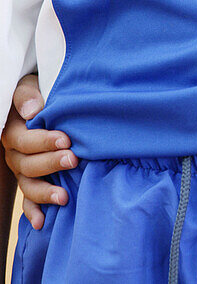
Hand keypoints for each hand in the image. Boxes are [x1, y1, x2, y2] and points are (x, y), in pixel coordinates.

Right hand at [1, 75, 76, 230]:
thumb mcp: (31, 84)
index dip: (44, 141)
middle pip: (27, 164)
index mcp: (12, 129)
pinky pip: (27, 198)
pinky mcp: (30, 179)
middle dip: (50, 163)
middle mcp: (14, 152)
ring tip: (64, 197)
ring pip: (28, 184)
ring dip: (44, 192)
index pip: (24, 140)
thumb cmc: (40, 88)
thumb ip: (28, 95)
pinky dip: (33, 211)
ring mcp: (21, 168)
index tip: (66, 139)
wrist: (44, 96)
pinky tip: (42, 223)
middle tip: (73, 160)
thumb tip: (33, 112)